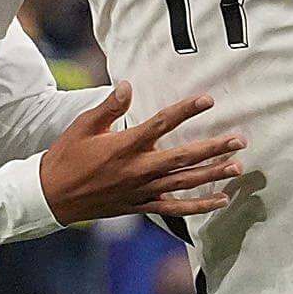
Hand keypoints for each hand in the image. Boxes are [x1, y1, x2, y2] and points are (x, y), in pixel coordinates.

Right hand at [36, 84, 243, 223]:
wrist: (52, 196)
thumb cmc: (67, 157)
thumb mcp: (83, 126)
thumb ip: (109, 106)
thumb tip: (128, 85)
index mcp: (124, 146)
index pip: (162, 124)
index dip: (186, 110)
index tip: (208, 99)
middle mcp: (138, 169)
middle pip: (184, 157)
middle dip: (214, 148)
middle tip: (240, 140)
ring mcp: (141, 190)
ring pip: (185, 183)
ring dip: (213, 175)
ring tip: (238, 167)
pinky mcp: (141, 206)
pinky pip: (175, 208)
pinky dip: (200, 206)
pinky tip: (221, 201)